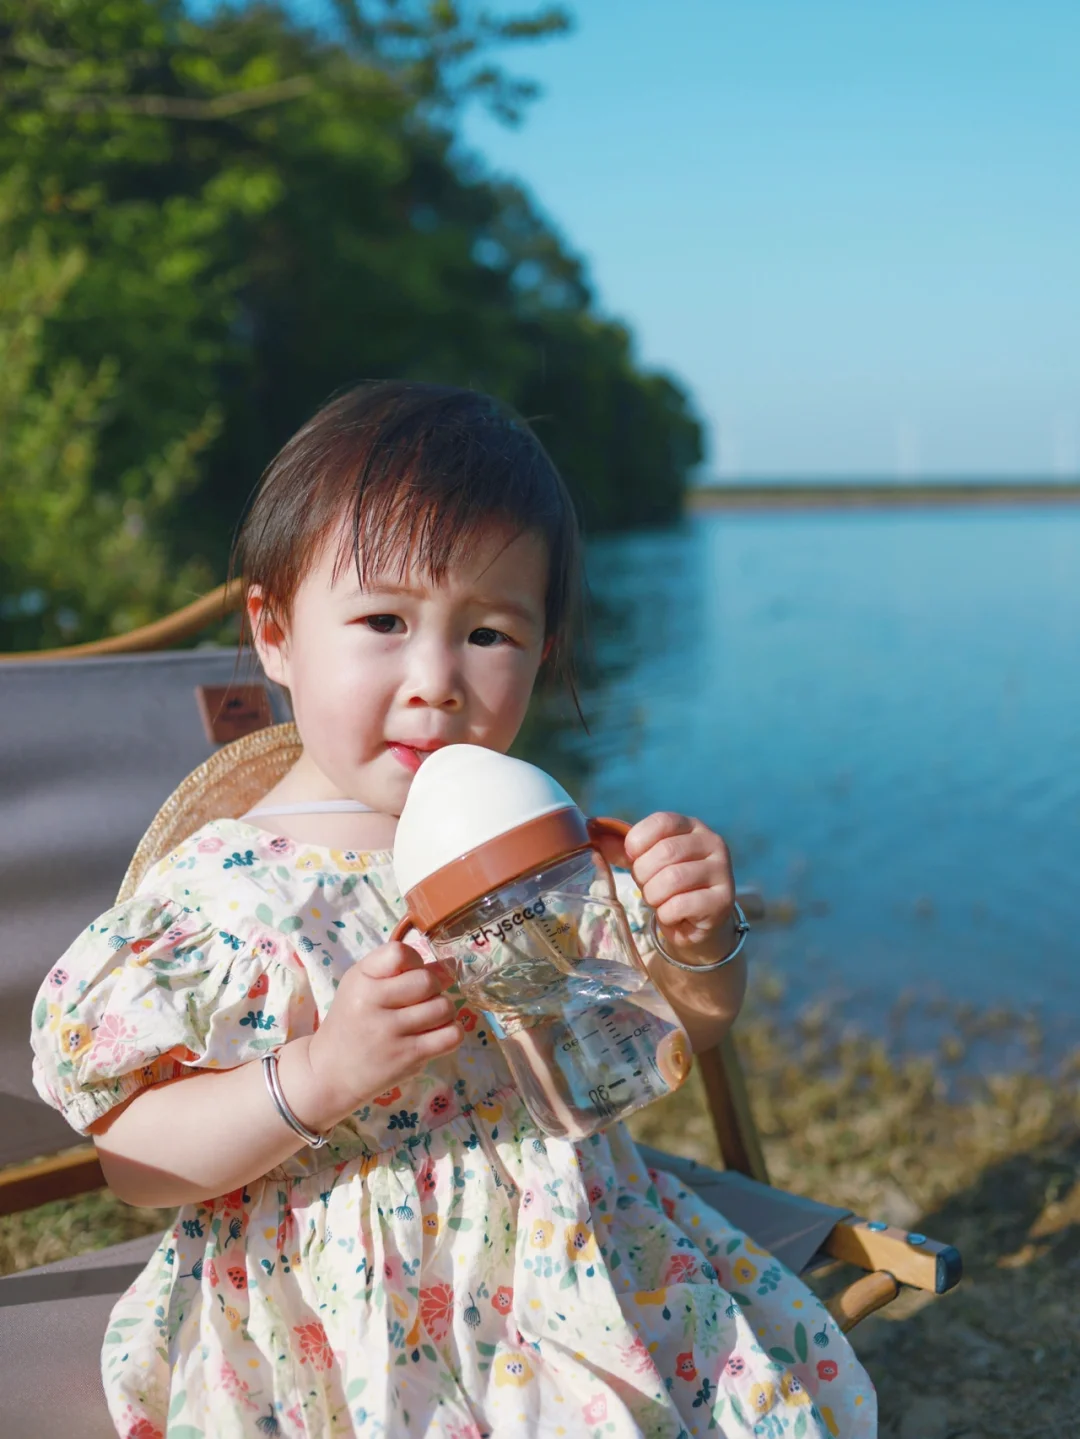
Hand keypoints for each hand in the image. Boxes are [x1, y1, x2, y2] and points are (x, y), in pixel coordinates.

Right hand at [304, 942, 461, 1125]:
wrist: (330, 1071)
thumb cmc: (351, 1022)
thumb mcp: (363, 986)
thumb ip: (402, 970)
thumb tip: (451, 964)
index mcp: (360, 979)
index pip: (400, 953)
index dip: (414, 961)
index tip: (408, 975)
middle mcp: (373, 1003)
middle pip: (428, 981)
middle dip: (433, 988)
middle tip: (421, 1000)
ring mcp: (391, 1032)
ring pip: (444, 1007)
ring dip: (443, 1011)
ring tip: (428, 1018)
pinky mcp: (407, 1057)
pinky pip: (451, 1036)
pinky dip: (451, 1032)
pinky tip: (436, 1034)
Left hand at [603, 812, 737, 965]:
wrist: (696, 923)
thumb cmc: (667, 885)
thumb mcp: (646, 861)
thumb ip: (623, 846)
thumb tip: (591, 829)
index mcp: (692, 826)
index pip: (662, 821)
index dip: (638, 841)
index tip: (633, 858)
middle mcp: (713, 843)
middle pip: (665, 852)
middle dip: (644, 874)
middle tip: (646, 885)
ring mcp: (722, 871)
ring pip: (672, 879)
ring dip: (654, 895)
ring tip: (658, 900)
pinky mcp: (722, 901)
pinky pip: (680, 905)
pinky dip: (666, 914)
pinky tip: (671, 914)